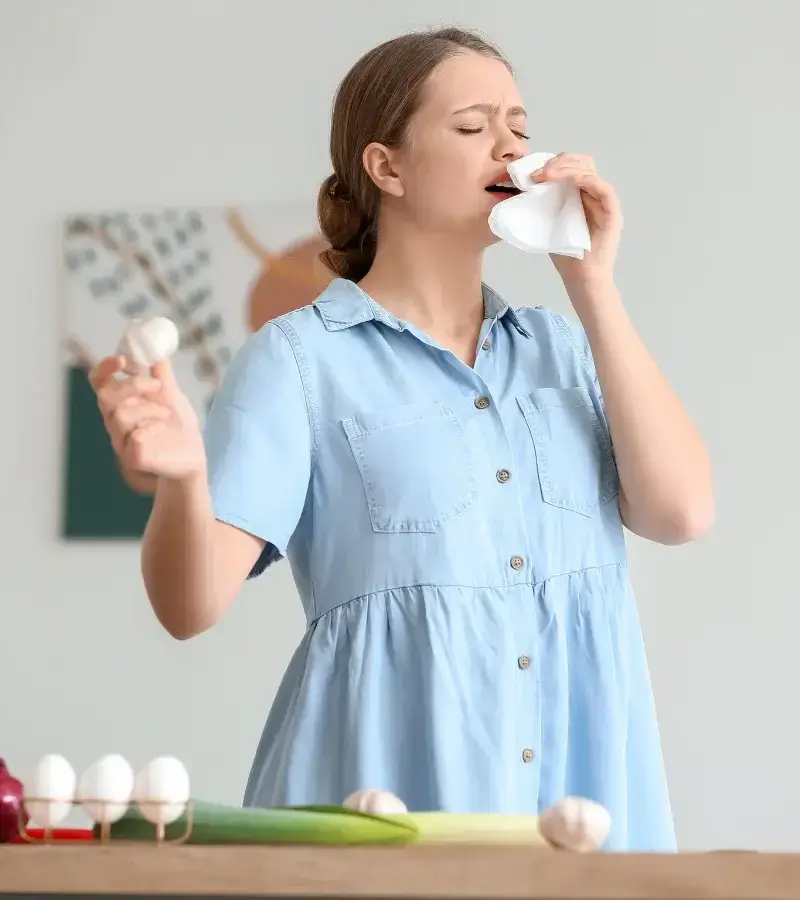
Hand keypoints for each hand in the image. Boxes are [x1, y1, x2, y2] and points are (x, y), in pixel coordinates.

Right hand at [89, 355, 206, 489]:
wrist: (194, 458)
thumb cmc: (178, 427)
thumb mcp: (171, 396)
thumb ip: (162, 374)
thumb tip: (157, 348)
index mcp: (122, 403)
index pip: (100, 383)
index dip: (105, 368)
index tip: (123, 358)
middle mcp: (116, 422)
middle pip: (105, 397)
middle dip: (132, 385)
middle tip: (157, 385)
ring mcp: (122, 442)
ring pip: (120, 416)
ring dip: (149, 409)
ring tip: (166, 416)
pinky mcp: (134, 459)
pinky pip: (134, 439)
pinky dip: (151, 431)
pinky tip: (162, 433)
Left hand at [531, 152, 622, 287]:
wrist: (582, 279)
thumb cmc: (567, 256)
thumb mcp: (548, 224)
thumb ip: (543, 205)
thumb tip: (522, 190)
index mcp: (581, 195)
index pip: (571, 167)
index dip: (554, 164)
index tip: (533, 172)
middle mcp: (594, 194)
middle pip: (582, 162)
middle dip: (559, 162)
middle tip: (539, 173)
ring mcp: (605, 201)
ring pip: (590, 170)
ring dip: (566, 168)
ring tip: (545, 175)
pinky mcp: (612, 211)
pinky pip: (602, 187)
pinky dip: (584, 179)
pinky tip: (568, 180)